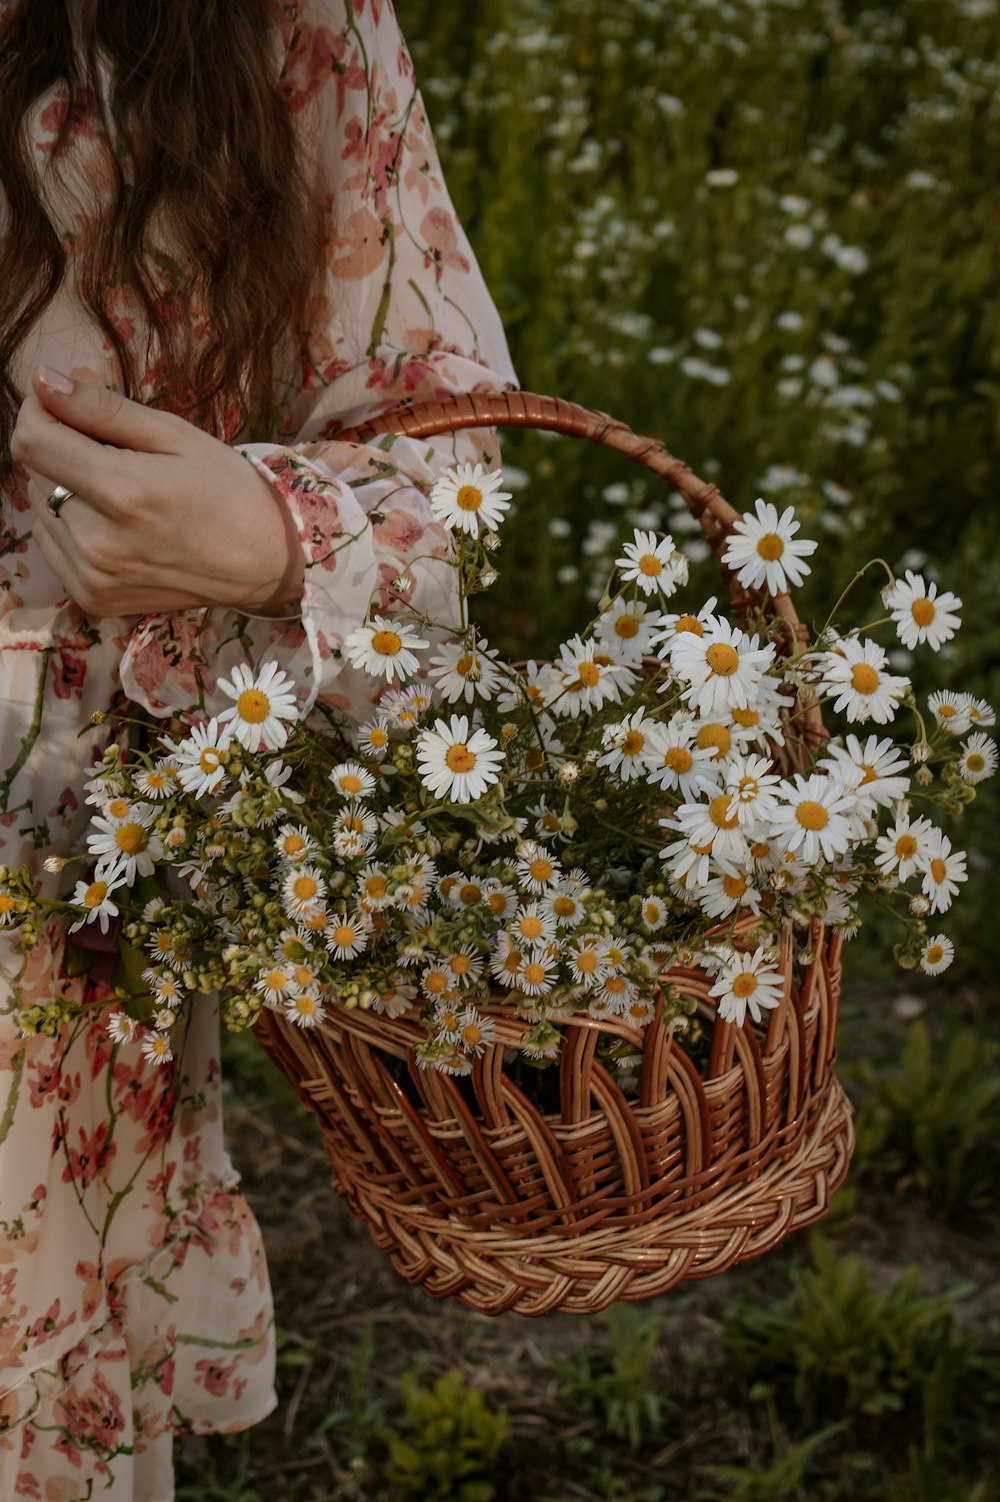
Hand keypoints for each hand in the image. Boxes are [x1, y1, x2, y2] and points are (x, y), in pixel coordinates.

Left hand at [11, 366, 304, 618]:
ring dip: (65, 490)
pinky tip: (114, 526)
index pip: (33, 441)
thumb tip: (43, 380)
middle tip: (114, 452)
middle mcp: (99, 542)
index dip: (41, 411)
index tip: (64, 404)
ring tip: (120, 494)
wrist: (266, 563)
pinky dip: (72, 527)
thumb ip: (103, 408)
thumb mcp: (176, 435)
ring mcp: (93, 577)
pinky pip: (53, 546)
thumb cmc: (228, 490)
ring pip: (40, 510)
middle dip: (62, 450)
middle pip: (34, 474)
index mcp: (123, 493)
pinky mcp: (93, 598)